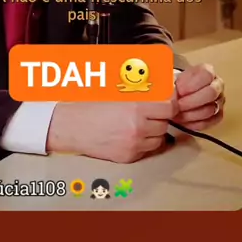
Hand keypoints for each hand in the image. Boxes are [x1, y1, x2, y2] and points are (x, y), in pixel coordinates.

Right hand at [46, 98, 178, 162]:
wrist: (72, 125)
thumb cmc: (92, 104)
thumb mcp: (117, 89)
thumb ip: (141, 88)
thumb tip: (161, 84)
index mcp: (136, 107)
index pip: (169, 106)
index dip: (169, 102)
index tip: (166, 99)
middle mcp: (138, 128)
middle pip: (165, 123)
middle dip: (161, 116)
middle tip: (150, 110)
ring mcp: (134, 145)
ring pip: (159, 138)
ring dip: (154, 130)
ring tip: (139, 122)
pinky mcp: (129, 157)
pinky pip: (147, 150)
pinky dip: (144, 142)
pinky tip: (131, 133)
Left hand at [173, 63, 224, 131]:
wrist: (179, 95)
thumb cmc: (176, 85)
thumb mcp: (172, 78)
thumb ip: (171, 81)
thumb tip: (169, 89)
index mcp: (208, 72)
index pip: (206, 75)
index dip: (192, 83)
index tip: (179, 90)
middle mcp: (217, 85)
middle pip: (211, 93)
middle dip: (191, 101)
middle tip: (177, 105)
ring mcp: (219, 101)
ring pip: (209, 110)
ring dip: (190, 114)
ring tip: (176, 114)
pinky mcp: (217, 116)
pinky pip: (209, 122)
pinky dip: (194, 123)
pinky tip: (183, 121)